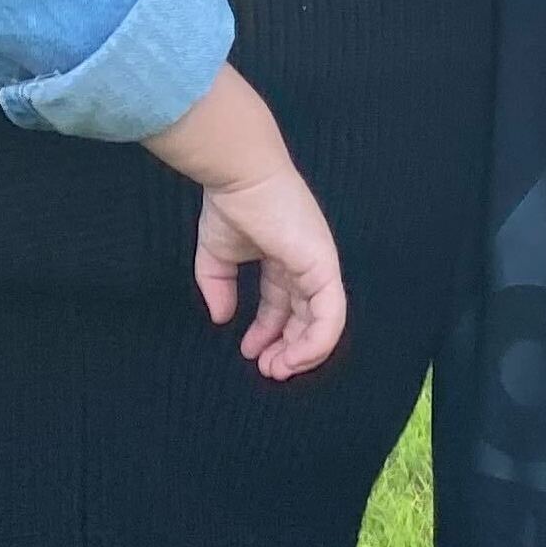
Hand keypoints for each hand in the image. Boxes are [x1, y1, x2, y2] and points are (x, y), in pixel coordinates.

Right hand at [194, 165, 347, 381]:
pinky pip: (330, 316)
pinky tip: (292, 358)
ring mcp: (320, 265)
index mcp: (286, 258)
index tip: (249, 353)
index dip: (269, 332)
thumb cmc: (230, 205)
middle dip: (287, 348)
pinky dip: (316, 343)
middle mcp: (307, 263)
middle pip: (305, 317)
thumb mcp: (215, 255)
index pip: (284, 304)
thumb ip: (218, 287)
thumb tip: (222, 318)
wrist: (240, 176)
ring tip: (277, 370)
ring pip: (323, 323)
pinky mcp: (324, 268)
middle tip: (267, 371)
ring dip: (302, 353)